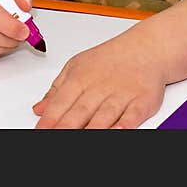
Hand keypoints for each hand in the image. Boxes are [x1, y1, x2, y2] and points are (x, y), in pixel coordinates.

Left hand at [32, 29, 165, 128]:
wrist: (147, 47)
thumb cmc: (111, 59)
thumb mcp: (77, 65)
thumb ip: (57, 89)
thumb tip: (39, 109)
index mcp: (80, 77)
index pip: (60, 103)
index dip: (49, 120)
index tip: (41, 131)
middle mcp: (100, 86)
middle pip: (79, 112)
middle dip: (66, 129)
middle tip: (55, 139)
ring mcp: (122, 94)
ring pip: (104, 116)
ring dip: (92, 130)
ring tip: (82, 139)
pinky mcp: (143, 100)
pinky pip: (133, 115)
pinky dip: (124, 125)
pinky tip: (116, 131)